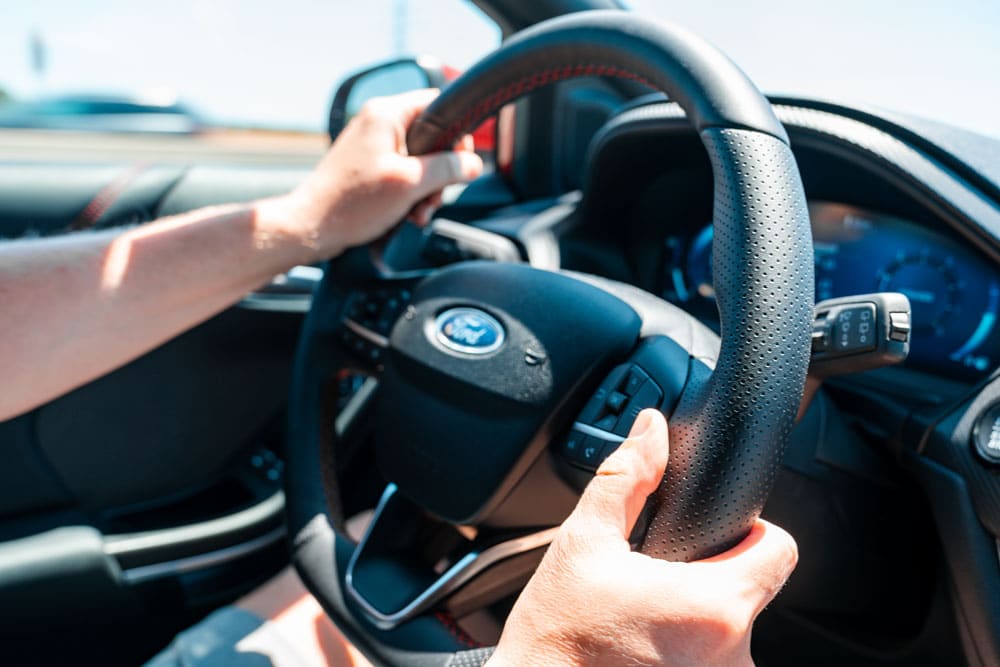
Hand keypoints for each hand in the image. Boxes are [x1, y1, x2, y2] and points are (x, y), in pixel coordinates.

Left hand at [270, 89, 482, 259]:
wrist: (312, 227)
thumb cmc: (351, 203)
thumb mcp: (410, 184)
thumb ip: (448, 169)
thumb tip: (475, 164)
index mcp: (387, 114)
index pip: (439, 105)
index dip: (458, 134)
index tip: (460, 162)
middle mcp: (379, 122)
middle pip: (433, 137)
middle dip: (441, 172)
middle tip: (435, 196)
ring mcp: (373, 144)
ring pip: (420, 159)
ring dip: (427, 188)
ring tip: (419, 211)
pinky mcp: (369, 166)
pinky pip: (403, 173)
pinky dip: (411, 193)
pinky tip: (408, 214)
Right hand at [488, 410, 797, 666]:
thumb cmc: (556, 639)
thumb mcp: (585, 542)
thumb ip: (627, 477)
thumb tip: (651, 430)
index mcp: (715, 604)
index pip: (780, 550)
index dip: (750, 531)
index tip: (711, 535)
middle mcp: (734, 657)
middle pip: (750, 590)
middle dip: (708, 577)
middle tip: (652, 581)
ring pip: (728, 631)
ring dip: (696, 621)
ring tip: (640, 620)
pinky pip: (712, 663)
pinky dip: (686, 653)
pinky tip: (640, 649)